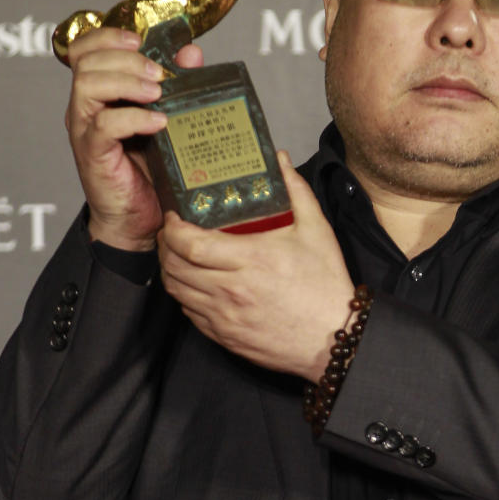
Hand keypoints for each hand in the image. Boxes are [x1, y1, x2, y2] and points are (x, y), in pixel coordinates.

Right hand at [64, 28, 203, 250]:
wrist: (138, 220)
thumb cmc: (150, 171)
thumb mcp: (167, 119)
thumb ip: (176, 84)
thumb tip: (191, 53)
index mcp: (98, 92)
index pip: (86, 48)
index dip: (109, 36)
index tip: (140, 41)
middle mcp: (84, 107)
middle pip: (87, 61)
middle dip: (126, 59)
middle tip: (159, 74)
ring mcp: (84, 130)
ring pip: (88, 85)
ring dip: (127, 81)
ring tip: (158, 93)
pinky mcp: (92, 154)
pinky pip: (103, 125)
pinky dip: (133, 118)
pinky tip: (158, 123)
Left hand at [157, 152, 355, 379]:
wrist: (333, 338)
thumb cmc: (325, 286)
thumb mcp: (316, 231)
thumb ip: (296, 191)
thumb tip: (280, 160)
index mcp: (251, 260)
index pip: (190, 243)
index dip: (172, 228)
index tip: (174, 217)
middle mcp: (231, 290)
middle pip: (174, 266)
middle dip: (165, 246)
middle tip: (172, 232)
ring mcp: (225, 316)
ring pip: (176, 290)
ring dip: (170, 270)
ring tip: (178, 255)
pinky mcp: (224, 336)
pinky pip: (189, 313)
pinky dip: (184, 294)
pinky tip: (195, 283)